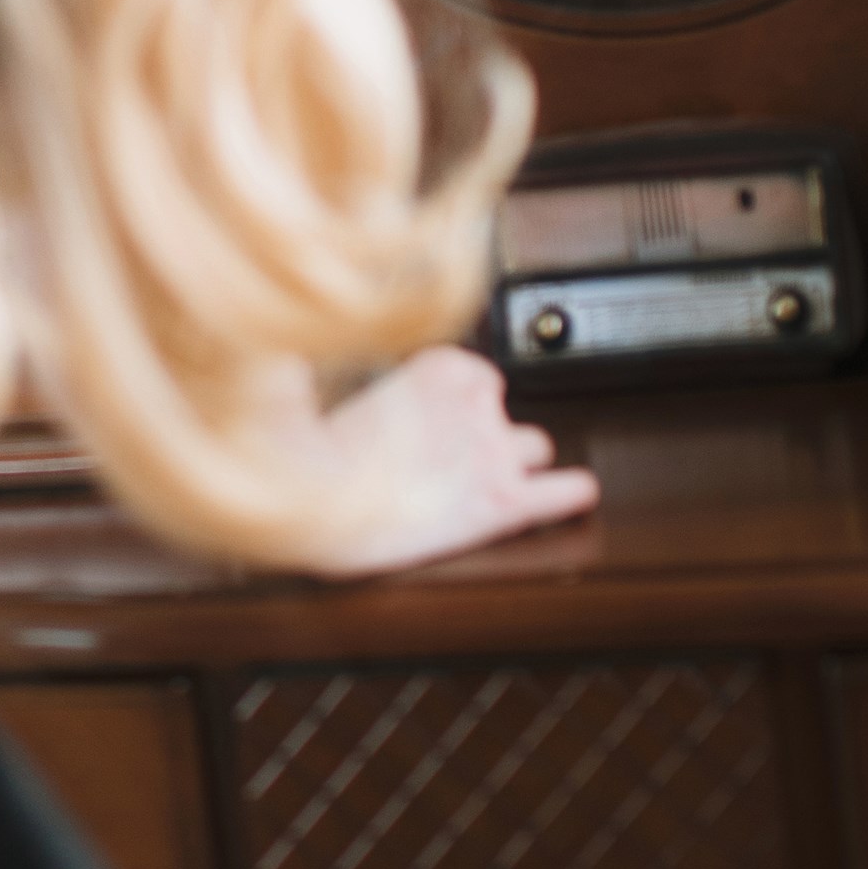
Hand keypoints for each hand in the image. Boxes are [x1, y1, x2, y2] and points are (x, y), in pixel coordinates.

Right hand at [298, 346, 599, 577]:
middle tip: (451, 454)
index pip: (470, 369)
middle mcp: (476, 401)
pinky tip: (574, 494)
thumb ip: (331, 375)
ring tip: (495, 477)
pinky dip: (570, 493)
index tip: (434, 412)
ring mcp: (494, 450)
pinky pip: (563, 491)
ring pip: (534, 445)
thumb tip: (293, 369)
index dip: (454, 396)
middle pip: (501, 407)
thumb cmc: (311, 458)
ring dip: (518, 459)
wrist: (319, 504)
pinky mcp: (503, 500)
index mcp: (439, 365)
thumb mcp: (317, 392)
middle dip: (484, 429)